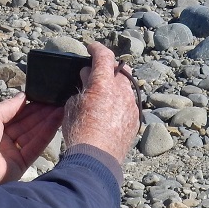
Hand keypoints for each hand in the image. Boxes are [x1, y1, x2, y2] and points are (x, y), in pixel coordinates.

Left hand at [0, 94, 62, 183]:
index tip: (46, 98)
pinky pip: (36, 147)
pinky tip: (57, 120)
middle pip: (28, 124)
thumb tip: (24, 95)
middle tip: (59, 102)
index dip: (32, 106)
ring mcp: (12, 153)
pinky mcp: (21, 164)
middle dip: (43, 113)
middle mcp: (3, 139)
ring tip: (62, 109)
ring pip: (34, 134)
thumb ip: (10, 105)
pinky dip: (47, 134)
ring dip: (48, 121)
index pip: (17, 115)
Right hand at [63, 42, 138, 164]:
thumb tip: (87, 77)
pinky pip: (129, 104)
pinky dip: (120, 102)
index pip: (104, 56)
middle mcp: (121, 91)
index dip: (97, 49)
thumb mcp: (72, 105)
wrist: (96, 159)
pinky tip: (110, 111)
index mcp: (103, 84)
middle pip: (120, 70)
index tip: (91, 48)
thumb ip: (82, 87)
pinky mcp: (135, 119)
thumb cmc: (80, 132)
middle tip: (96, 74)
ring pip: (126, 87)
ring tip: (103, 95)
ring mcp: (131, 105)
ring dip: (116, 86)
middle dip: (109, 68)